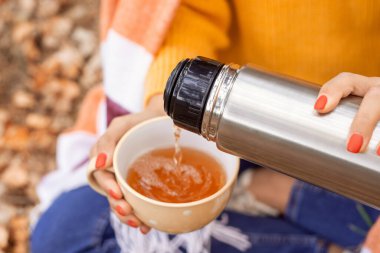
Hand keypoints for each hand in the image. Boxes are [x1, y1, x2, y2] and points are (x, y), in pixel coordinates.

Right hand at [90, 95, 164, 233]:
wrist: (161, 122)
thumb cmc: (138, 122)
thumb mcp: (122, 125)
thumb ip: (108, 140)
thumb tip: (100, 162)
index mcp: (104, 159)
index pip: (101, 177)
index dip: (108, 187)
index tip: (118, 193)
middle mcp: (114, 173)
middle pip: (111, 194)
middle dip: (118, 206)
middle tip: (128, 211)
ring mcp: (127, 181)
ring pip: (123, 203)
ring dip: (127, 215)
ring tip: (138, 224)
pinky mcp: (140, 188)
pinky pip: (137, 204)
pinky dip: (140, 216)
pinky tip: (146, 227)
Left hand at [314, 72, 379, 153]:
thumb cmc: (365, 120)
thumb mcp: (352, 113)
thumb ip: (335, 126)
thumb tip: (307, 160)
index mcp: (364, 88)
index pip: (346, 81)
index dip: (332, 90)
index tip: (320, 108)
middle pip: (375, 99)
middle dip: (364, 121)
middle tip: (353, 146)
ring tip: (377, 153)